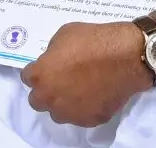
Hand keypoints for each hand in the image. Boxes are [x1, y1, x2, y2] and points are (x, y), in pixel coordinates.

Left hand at [22, 21, 149, 126]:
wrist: (127, 56)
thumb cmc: (94, 40)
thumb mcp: (65, 34)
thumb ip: (53, 52)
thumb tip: (54, 61)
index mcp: (39, 76)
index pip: (27, 77)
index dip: (40, 69)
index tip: (51, 65)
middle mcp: (50, 99)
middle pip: (38, 100)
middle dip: (47, 89)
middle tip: (63, 78)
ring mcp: (69, 113)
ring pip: (59, 112)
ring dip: (64, 101)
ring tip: (81, 87)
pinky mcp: (89, 120)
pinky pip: (82, 115)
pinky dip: (86, 106)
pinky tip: (97, 92)